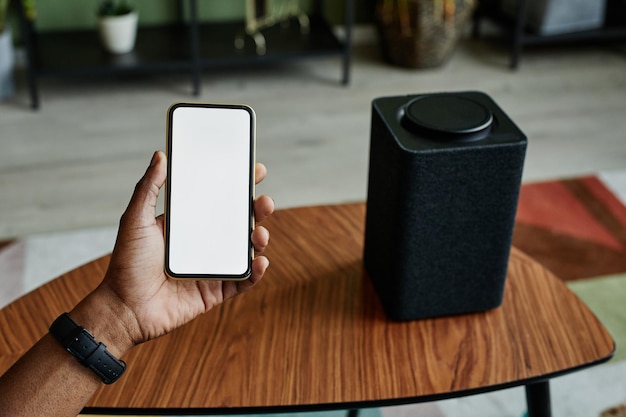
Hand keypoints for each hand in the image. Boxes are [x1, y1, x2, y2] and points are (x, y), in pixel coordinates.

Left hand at [71, 151, 273, 355]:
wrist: (125, 308)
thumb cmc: (126, 264)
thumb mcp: (135, 220)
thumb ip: (148, 188)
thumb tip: (160, 155)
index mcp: (188, 224)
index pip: (219, 200)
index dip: (239, 185)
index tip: (255, 171)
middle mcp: (204, 243)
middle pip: (240, 222)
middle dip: (257, 210)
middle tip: (264, 202)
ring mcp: (212, 267)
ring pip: (246, 249)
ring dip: (259, 238)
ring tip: (259, 234)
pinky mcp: (216, 291)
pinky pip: (243, 280)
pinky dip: (256, 272)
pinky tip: (259, 261)